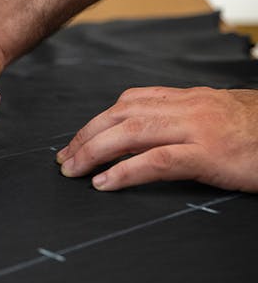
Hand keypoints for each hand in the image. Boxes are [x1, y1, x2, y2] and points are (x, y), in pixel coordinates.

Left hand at [56, 86, 257, 191]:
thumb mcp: (219, 117)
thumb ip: (185, 121)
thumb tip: (150, 136)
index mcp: (189, 99)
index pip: (130, 101)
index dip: (98, 120)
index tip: (78, 138)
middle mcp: (187, 107)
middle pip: (120, 115)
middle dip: (86, 136)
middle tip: (64, 158)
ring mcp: (198, 129)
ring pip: (130, 133)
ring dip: (93, 151)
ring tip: (72, 169)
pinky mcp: (209, 154)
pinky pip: (156, 160)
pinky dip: (124, 172)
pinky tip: (103, 183)